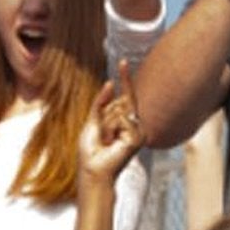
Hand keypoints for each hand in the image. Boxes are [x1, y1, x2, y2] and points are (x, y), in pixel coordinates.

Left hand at [78, 62, 143, 186]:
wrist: (93, 169)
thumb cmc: (92, 148)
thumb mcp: (93, 120)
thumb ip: (102, 102)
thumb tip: (111, 83)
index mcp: (122, 119)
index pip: (125, 95)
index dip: (125, 78)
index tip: (124, 61)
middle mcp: (132, 123)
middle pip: (123, 100)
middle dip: (107, 113)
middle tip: (102, 135)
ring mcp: (137, 130)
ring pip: (119, 111)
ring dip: (106, 124)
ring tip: (106, 140)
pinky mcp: (138, 138)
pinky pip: (122, 119)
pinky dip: (112, 128)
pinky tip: (112, 142)